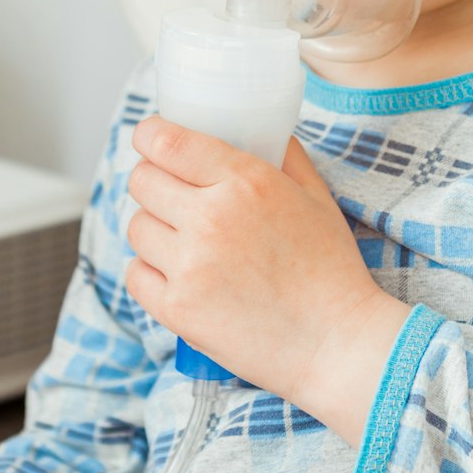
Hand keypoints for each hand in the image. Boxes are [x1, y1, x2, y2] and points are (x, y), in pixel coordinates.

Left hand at [123, 115, 399, 412]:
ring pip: (136, 227)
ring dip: (154, 229)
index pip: (165, 142)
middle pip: (142, 181)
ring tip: (183, 241)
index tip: (150, 139)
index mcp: (245, 182)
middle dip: (152, 181)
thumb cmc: (331, 270)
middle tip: (171, 194)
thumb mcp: (317, 196)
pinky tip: (177, 274)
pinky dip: (150, 272)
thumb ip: (283, 155)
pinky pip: (135, 274)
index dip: (149, 136)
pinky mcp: (178, 309)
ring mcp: (190, 266)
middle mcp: (211, 219)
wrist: (338, 342)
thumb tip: (257, 130)